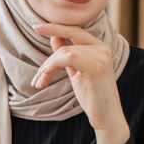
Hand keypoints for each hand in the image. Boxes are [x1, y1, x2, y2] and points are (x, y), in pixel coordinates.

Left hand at [31, 23, 129, 143]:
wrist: (107, 117)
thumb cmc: (92, 96)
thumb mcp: (76, 71)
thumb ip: (67, 53)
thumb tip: (54, 36)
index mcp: (100, 47)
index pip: (75, 30)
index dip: (55, 27)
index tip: (36, 27)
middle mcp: (103, 48)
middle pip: (67, 39)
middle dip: (48, 52)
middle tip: (36, 75)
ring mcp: (101, 56)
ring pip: (64, 51)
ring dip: (47, 67)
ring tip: (40, 82)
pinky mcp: (96, 67)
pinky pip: (67, 58)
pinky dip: (51, 67)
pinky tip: (44, 80)